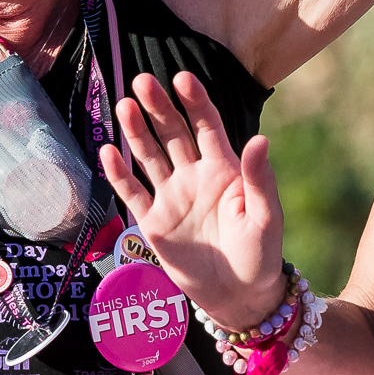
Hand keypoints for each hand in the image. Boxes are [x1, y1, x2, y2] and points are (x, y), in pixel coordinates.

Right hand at [97, 71, 285, 331]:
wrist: (238, 296)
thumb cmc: (260, 255)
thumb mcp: (266, 217)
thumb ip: (259, 179)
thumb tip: (260, 138)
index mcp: (224, 169)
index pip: (206, 126)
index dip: (195, 101)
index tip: (182, 78)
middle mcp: (194, 176)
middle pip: (173, 133)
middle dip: (159, 107)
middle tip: (142, 81)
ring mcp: (171, 197)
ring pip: (149, 156)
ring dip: (136, 131)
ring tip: (124, 105)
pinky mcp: (153, 221)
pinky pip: (131, 192)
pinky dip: (118, 173)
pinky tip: (107, 150)